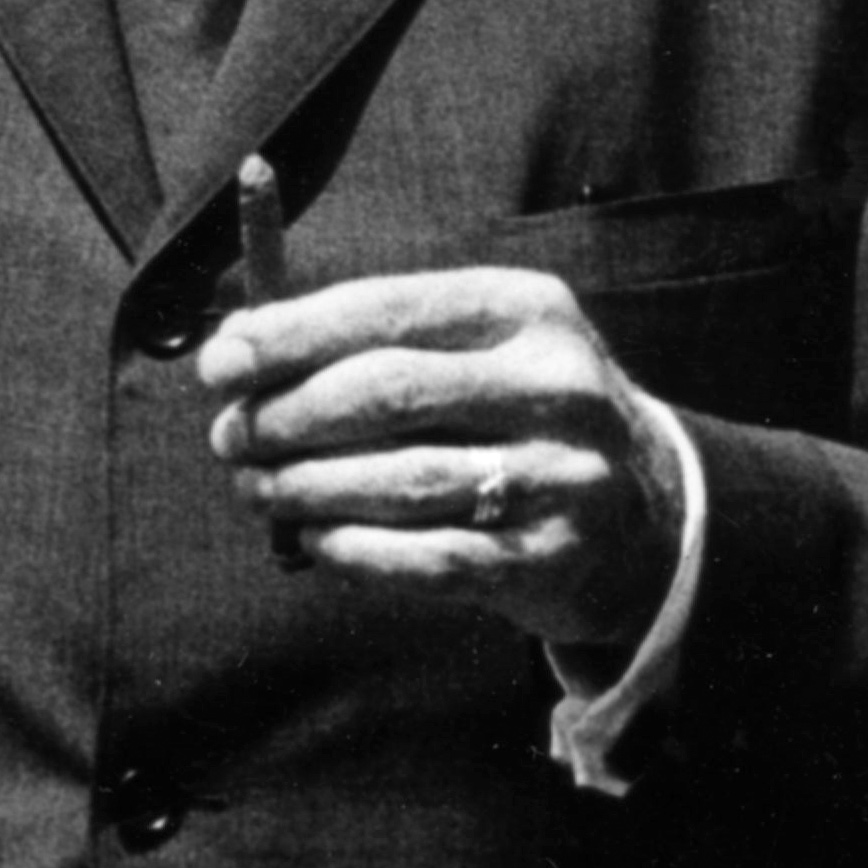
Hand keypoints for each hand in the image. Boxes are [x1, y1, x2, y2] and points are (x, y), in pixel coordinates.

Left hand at [197, 267, 686, 648]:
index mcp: (527, 308)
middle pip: (390, 392)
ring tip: (258, 489)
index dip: (291, 335)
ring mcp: (564, 475)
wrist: (647, 512)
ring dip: (308, 488)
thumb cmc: (521, 415)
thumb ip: (379, 342)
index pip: (389, 309)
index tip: (220, 363)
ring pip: (404, 480)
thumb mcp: (482, 349)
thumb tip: (237, 352)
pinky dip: (357, 551)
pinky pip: (432, 559)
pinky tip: (314, 541)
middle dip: (287, 416)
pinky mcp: (555, 557)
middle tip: (230, 438)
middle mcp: (556, 384)